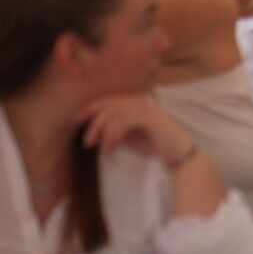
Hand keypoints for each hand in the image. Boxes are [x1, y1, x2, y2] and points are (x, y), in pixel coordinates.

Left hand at [79, 92, 194, 165]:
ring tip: (102, 150)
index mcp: (136, 100)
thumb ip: (113, 128)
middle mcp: (141, 98)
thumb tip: (92, 128)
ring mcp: (146, 106)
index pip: (108, 98)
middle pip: (108, 104)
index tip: (75, 120)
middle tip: (87, 143)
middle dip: (93, 123)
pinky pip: (122, 122)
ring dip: (102, 134)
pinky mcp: (150, 116)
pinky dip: (113, 137)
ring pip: (113, 114)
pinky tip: (112, 150)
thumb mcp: (128, 135)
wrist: (177, 154)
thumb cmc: (153, 144)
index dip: (89, 108)